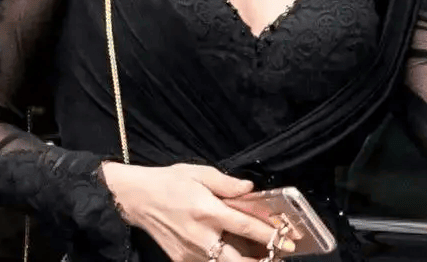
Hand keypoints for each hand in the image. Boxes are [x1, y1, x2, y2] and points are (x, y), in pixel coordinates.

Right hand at [102, 162, 283, 261]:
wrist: (136, 199)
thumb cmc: (169, 182)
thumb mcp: (199, 173)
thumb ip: (227, 183)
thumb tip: (250, 189)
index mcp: (207, 210)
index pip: (246, 226)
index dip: (271, 234)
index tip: (289, 238)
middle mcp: (200, 235)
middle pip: (237, 259)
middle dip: (262, 260)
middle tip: (280, 255)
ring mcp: (190, 252)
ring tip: (262, 258)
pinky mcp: (181, 260)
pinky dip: (223, 261)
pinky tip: (235, 255)